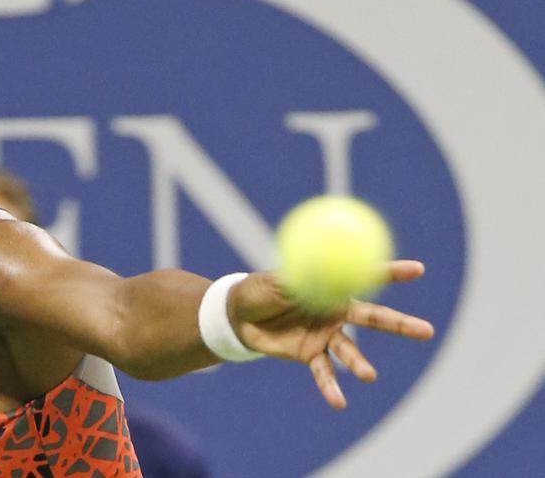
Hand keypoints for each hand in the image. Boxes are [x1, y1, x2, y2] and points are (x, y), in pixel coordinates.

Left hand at [229, 260, 433, 408]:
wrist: (237, 315)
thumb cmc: (259, 289)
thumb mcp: (277, 280)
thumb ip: (299, 277)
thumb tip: (322, 263)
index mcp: (331, 287)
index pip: (366, 277)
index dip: (391, 273)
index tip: (418, 269)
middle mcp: (335, 312)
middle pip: (374, 317)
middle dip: (400, 324)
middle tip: (427, 330)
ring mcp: (326, 334)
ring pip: (349, 350)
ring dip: (359, 363)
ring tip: (369, 375)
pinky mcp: (311, 354)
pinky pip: (323, 373)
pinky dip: (330, 387)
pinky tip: (339, 402)